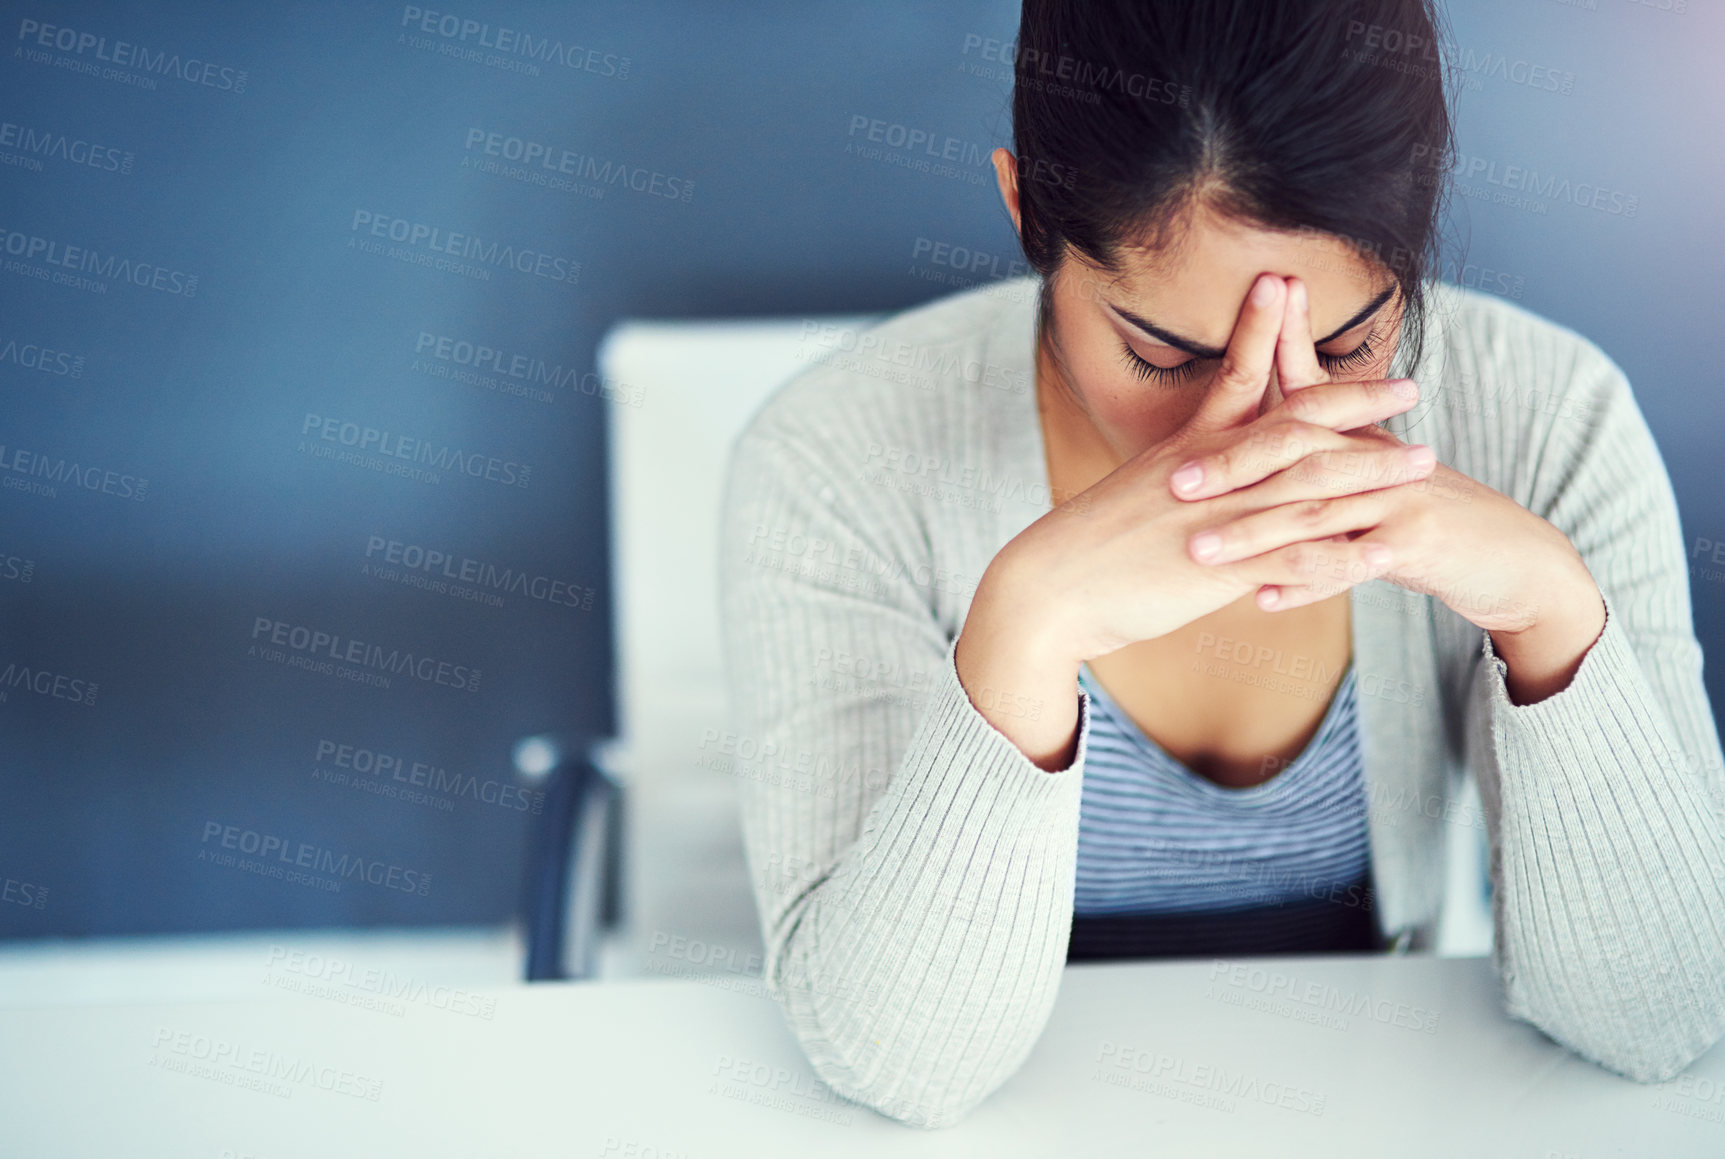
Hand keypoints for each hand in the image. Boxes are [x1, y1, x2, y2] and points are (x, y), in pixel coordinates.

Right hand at [997, 274, 1426, 665]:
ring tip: (1423, 463)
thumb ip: (1179, 478)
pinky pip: (1292, 561)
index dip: (1270, 334)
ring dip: (1370, 474)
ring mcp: (1215, 519)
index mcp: (1186, 451)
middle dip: (1356, 404)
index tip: (1294, 290)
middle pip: (1294, 427)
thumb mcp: (1135, 494)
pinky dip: (1341, 557)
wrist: (1047, 588)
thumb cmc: (1087, 548)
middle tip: (1411, 387)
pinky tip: (1384, 553)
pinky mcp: (1216, 569)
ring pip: (1306, 488)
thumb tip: (1204, 470)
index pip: (1236, 378)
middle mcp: (1207, 475)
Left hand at [1173, 275, 1596, 637]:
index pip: (1298, 402)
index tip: (1183, 417)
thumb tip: (1271, 404)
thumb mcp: (1376, 471)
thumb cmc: (1426, 514)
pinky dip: (1307, 585)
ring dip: (1254, 534)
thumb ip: (1324, 444)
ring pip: (1316, 512)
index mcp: (1361, 437)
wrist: (1511, 557)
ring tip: (1201, 550)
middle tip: (1177, 484)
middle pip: (1297, 454)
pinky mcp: (1420, 545)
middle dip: (1233, 467)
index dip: (1244, 406)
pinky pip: (1352, 566)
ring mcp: (1399, 498)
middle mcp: (1378, 458)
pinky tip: (1264, 601)